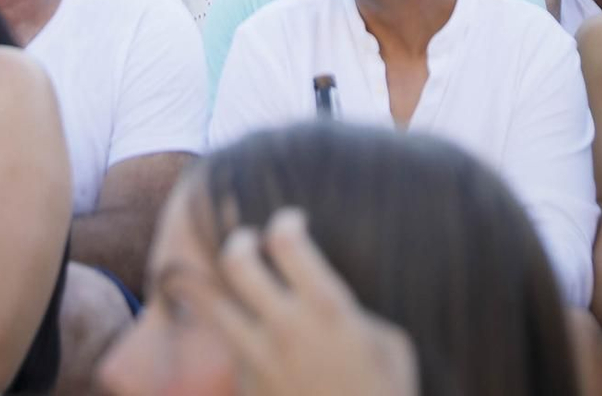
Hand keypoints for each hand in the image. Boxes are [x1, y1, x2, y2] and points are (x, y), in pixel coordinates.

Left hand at [203, 209, 416, 395]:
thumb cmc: (386, 395)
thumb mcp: (389, 344)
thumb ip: (352, 309)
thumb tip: (326, 290)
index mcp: (327, 309)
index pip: (286, 239)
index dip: (286, 222)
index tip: (292, 224)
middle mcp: (286, 329)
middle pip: (236, 261)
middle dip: (239, 242)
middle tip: (248, 243)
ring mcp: (260, 362)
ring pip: (212, 306)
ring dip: (212, 285)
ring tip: (214, 278)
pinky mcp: (248, 390)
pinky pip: (231, 352)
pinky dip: (235, 339)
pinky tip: (252, 341)